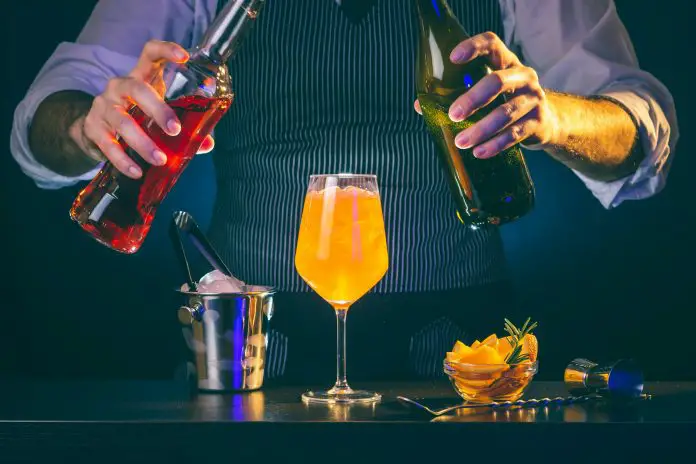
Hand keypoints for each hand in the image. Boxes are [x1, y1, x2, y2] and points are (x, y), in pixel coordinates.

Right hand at [78, 40, 214, 178]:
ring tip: (160, 159)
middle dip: (157, 109)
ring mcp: (103, 105)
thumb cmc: (138, 118)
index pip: (150, 53)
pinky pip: (108, 144)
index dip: (166, 50)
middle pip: (137, 88)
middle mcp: (120, 86)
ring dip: (142, 142)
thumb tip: (207, 142)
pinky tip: (137, 171)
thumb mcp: (159, 116)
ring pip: (122, 120)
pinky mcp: (93, 127)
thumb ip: (185, 127)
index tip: (184, 56)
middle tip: (175, 130)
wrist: (96, 130)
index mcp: (142, 77)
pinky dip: (123, 160)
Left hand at [414, 32, 558, 158]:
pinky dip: (495, 144)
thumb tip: (421, 106)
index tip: (453, 58)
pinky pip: (515, 134)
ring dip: (481, 129)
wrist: (546, 121)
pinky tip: (479, 152)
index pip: (492, 44)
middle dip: (473, 98)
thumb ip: (456, 96)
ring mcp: (533, 99)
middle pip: (497, 81)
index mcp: (506, 63)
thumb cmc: (505, 102)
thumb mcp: (486, 94)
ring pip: (506, 112)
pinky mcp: (538, 122)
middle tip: (453, 114)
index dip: (473, 47)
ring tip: (461, 142)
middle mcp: (523, 77)